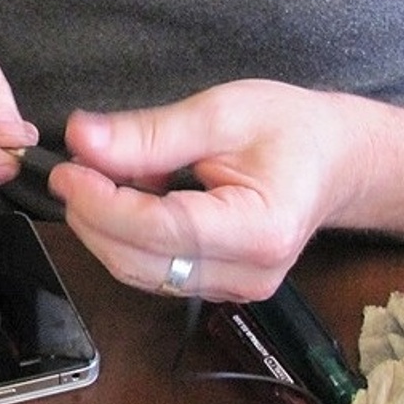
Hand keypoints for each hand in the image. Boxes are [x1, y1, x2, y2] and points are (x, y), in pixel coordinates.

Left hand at [49, 80, 372, 301]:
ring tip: (101, 178)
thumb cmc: (292, 132)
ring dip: (105, 228)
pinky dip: (127, 237)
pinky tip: (129, 200)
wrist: (335, 162)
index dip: (103, 205)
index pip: (161, 230)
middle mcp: (248, 275)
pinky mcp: (215, 291)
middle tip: (72, 170)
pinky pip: (152, 272)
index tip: (68, 171)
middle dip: (93, 217)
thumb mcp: (222, 113)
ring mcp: (232, 291)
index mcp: (261, 230)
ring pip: (139, 272)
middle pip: (141, 261)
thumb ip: (150, 133)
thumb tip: (82, 140)